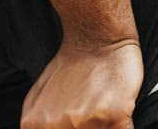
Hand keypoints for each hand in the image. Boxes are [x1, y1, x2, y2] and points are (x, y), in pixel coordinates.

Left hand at [21, 36, 142, 127]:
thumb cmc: (70, 66)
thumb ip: (36, 124)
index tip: (81, 126)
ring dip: (104, 127)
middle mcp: (57, 126)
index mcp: (35, 125)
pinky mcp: (113, 116)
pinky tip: (119, 112)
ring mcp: (85, 122)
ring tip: (102, 111)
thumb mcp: (38, 96)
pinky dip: (123, 127)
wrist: (97, 38)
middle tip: (91, 113)